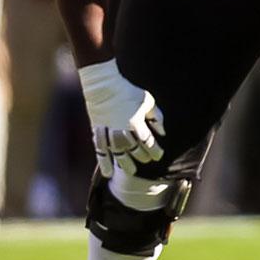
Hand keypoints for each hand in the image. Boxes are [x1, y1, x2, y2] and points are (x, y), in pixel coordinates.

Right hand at [78, 61, 164, 177]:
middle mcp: (121, 130)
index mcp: (135, 122)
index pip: (148, 142)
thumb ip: (157, 117)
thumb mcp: (148, 101)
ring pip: (118, 153)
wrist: (103, 85)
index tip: (159, 156)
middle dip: (142, 156)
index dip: (154, 150)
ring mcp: (107, 132)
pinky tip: (108, 173)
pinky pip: (100, 150)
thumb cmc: (128, 92)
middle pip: (134, 149)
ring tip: (132, 172)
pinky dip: (104, 162)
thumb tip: (163, 133)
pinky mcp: (97, 132)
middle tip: (147, 160)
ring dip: (125, 163)